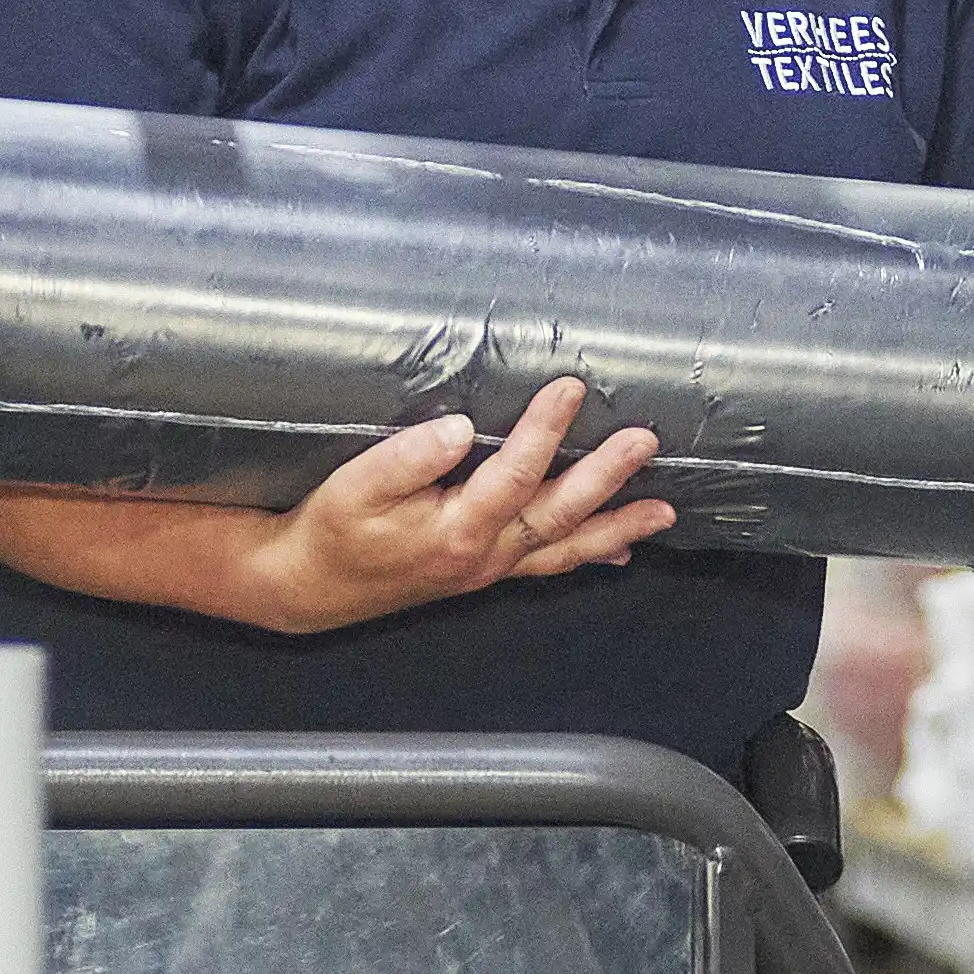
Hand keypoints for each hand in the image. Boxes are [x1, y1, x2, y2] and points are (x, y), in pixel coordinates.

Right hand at [230, 378, 672, 634]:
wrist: (310, 587)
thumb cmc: (332, 531)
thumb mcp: (355, 488)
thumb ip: (407, 459)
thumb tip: (460, 429)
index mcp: (457, 530)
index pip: (516, 474)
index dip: (546, 430)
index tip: (571, 386)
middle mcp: (485, 554)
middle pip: (560, 514)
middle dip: (607, 476)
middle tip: (645, 442)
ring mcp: (489, 566)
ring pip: (566, 548)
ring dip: (616, 526)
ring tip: (663, 512)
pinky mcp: (484, 569)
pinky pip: (548, 564)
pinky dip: (587, 555)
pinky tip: (618, 551)